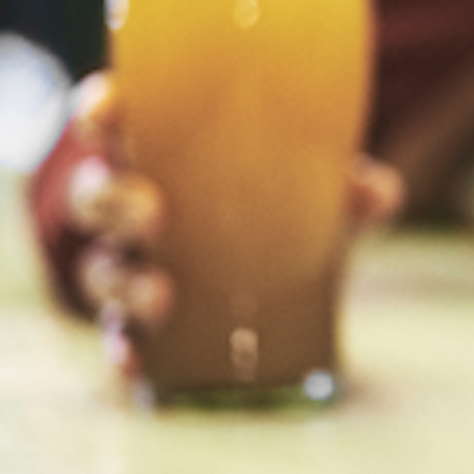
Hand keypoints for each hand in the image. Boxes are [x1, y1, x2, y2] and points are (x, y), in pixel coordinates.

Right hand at [59, 72, 405, 370]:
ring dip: (126, 283)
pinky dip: (122, 350)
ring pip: (100, 271)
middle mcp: (127, 207)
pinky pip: (117, 338)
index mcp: (157, 152)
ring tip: (162, 298)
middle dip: (116, 203)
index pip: (111, 120)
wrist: (274, 272)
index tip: (107, 111)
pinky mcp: (136, 323)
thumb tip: (378, 195)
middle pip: (96, 198)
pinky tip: (136, 363)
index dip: (100, 112)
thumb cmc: (275, 203)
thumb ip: (342, 185)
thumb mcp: (311, 186)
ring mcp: (126, 267)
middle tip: (153, 215)